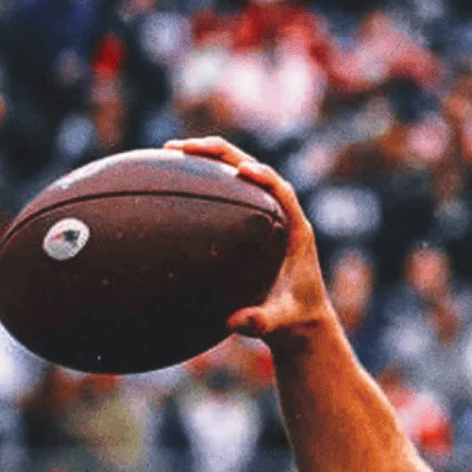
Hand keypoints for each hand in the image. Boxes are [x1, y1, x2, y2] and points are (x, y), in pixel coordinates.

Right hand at [163, 137, 330, 347]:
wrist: (301, 320)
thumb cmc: (294, 318)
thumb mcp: (280, 323)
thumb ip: (262, 322)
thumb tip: (236, 323)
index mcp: (296, 230)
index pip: (282, 192)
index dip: (264, 177)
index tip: (242, 171)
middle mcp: (281, 214)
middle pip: (253, 169)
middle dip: (220, 154)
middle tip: (183, 148)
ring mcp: (265, 213)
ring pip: (237, 172)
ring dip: (207, 158)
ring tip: (169, 151)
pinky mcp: (251, 220)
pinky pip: (227, 190)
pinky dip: (203, 179)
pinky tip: (171, 177)